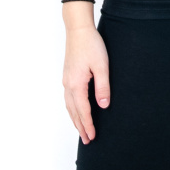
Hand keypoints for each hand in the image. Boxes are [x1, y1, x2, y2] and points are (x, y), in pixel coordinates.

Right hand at [62, 25, 110, 142]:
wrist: (78, 30)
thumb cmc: (91, 45)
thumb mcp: (102, 65)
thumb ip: (102, 87)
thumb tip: (103, 106)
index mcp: (77, 84)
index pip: (83, 110)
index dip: (88, 124)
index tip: (92, 137)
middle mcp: (68, 84)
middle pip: (74, 111)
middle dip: (80, 126)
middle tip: (87, 140)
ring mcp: (66, 80)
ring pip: (69, 105)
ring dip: (75, 119)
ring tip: (81, 129)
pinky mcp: (67, 75)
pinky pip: (68, 98)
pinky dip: (72, 108)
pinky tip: (76, 109)